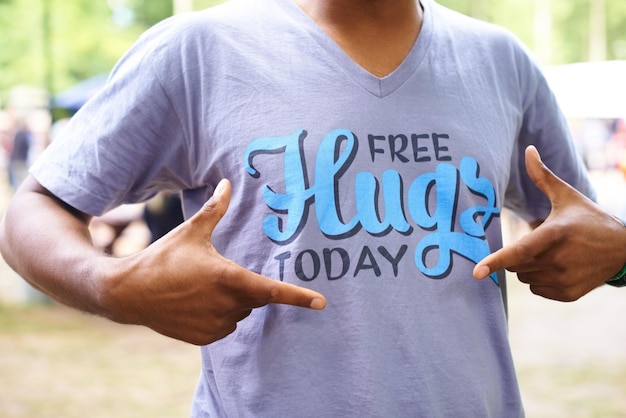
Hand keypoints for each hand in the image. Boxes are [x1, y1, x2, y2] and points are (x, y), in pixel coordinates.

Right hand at [102, 179, 326, 344]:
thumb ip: (214, 210)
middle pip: (254, 297)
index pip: (272, 291)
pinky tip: (195, 303)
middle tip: (216, 273)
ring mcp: (215, 325)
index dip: (299, 297)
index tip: (322, 303)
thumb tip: (227, 183)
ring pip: (240, 312)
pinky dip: (219, 315)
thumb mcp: (190, 232)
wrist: (129, 293)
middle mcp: (226, 305)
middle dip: (244, 285)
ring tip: (200, 287)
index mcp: (228, 278)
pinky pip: (225, 325)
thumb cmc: (162, 258)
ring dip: (231, 300)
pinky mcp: (204, 338)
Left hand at [473, 146, 625, 300]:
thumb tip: (528, 149)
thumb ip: (542, 176)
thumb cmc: (589, 219)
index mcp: (555, 234)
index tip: (476, 272)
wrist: (624, 251)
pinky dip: (540, 279)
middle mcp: (558, 260)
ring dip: (529, 266)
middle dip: (520, 253)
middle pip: (515, 263)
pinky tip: (559, 267)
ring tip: (554, 253)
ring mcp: (564, 279)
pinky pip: (536, 289)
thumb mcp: (566, 196)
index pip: (520, 251)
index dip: (496, 261)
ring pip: (524, 276)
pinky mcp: (567, 294)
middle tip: (542, 241)